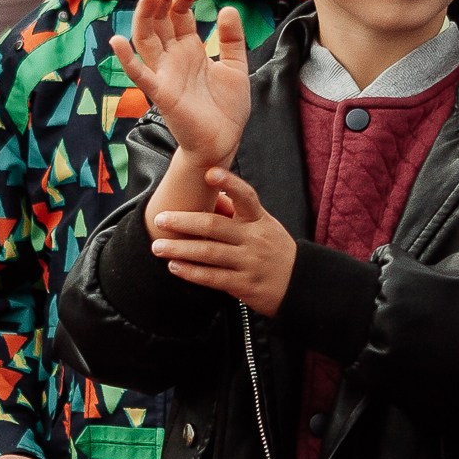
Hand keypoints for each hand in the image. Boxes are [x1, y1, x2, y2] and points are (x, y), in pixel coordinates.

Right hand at [114, 0, 248, 169]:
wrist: (224, 142)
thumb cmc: (226, 108)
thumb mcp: (236, 66)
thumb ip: (232, 39)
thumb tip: (227, 7)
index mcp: (188, 48)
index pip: (179, 12)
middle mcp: (172, 57)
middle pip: (159, 19)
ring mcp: (164, 73)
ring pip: (145, 38)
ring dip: (144, 15)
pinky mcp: (161, 93)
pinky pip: (139, 75)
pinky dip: (126, 59)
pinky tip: (117, 41)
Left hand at [149, 165, 296, 313]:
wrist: (300, 285)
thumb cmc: (275, 250)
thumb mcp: (264, 226)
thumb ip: (237, 212)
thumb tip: (212, 196)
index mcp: (259, 220)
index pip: (245, 196)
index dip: (228, 183)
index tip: (209, 173)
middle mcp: (254, 239)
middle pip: (214, 226)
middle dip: (183, 221)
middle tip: (160, 219)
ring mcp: (249, 262)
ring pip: (208, 253)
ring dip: (179, 249)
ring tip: (158, 247)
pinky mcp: (244, 284)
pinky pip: (212, 277)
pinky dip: (191, 272)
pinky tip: (175, 266)